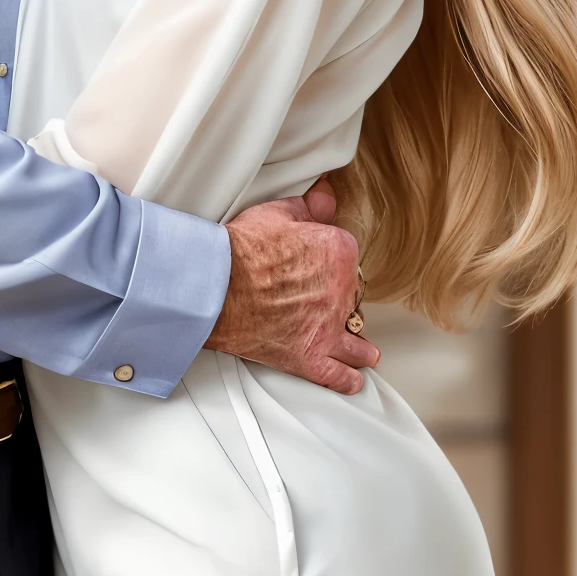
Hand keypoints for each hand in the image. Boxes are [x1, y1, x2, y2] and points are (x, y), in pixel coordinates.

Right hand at [210, 178, 377, 394]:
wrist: (215, 285)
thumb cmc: (240, 249)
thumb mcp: (276, 213)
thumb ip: (309, 208)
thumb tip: (328, 197)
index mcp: (339, 252)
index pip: (348, 256)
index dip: (329, 261)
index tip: (315, 265)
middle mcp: (342, 291)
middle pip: (352, 296)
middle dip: (338, 298)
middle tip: (315, 298)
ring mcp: (328, 328)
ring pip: (355, 340)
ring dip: (357, 343)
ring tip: (361, 349)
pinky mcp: (310, 357)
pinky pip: (339, 374)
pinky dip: (348, 378)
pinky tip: (353, 377)